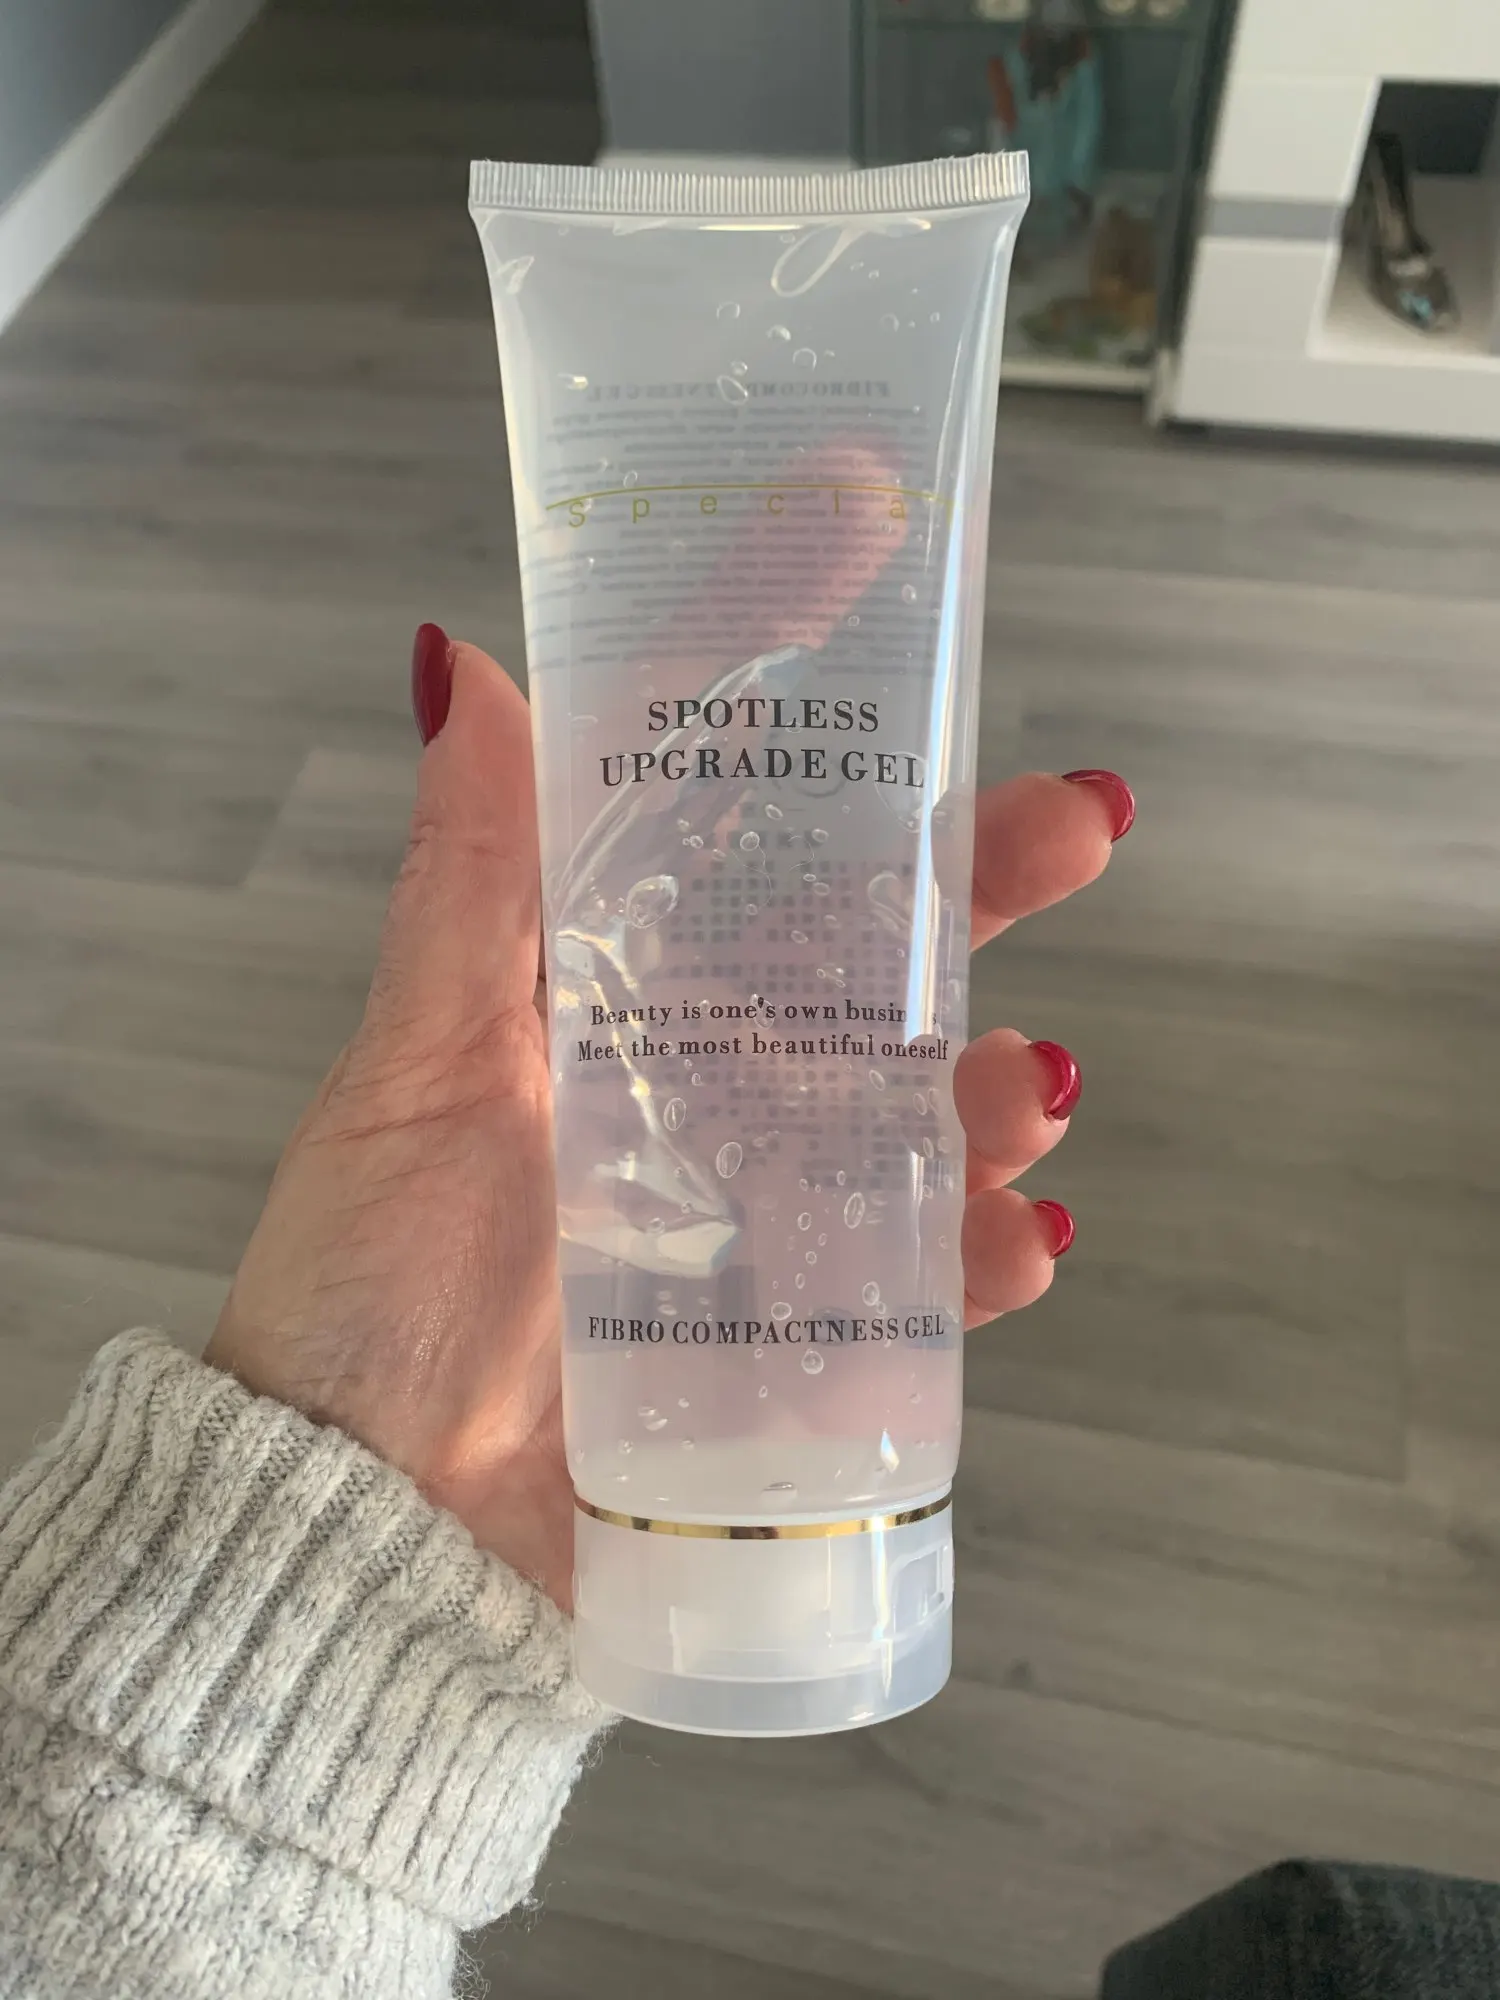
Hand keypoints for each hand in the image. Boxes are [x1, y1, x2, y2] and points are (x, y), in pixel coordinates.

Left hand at [206, 633, 1131, 1607]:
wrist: (370, 1526)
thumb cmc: (370, 1284)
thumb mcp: (416, 1063)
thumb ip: (468, 879)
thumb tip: (454, 660)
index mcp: (607, 986)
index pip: (726, 821)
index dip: (804, 695)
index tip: (876, 554)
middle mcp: (696, 1076)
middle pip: (863, 952)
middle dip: (979, 885)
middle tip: (1077, 830)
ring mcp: (756, 1201)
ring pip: (917, 1107)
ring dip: (997, 1084)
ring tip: (1031, 1090)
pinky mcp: (796, 1328)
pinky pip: (922, 1276)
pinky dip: (987, 1252)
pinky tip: (1024, 1240)